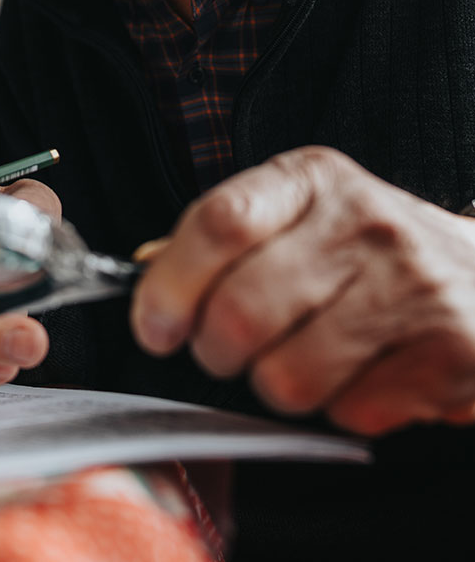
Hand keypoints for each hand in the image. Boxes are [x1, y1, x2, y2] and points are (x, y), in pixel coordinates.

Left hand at [130, 146, 474, 434]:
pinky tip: (362, 374)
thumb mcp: (300, 214)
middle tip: (227, 350)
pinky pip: (348, 411)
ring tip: (305, 358)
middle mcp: (363, 222)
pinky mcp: (449, 350)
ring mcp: (411, 286)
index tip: (154, 325)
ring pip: (287, 374)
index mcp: (312, 179)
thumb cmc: (369, 252)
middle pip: (242, 309)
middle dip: (215, 350)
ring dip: (278, 384)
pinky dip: (340, 408)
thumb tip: (147, 271)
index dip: (170, 284)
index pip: (220, 223)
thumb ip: (226, 237)